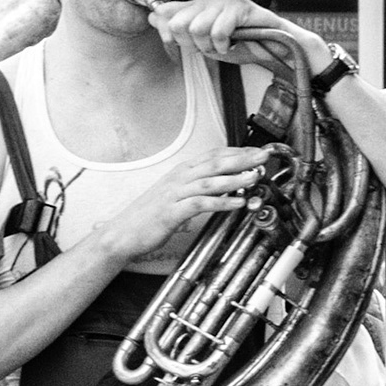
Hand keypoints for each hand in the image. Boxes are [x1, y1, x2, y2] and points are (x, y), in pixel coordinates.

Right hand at [97, 145, 273, 260]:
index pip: (213, 155)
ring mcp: (174, 194)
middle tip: (264, 157)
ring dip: (235, 178)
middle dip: (241, 159)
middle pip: (214, 163)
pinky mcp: (171, 213)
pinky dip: (221, 202)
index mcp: (181, 172)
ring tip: (255, 177)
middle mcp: (178, 179)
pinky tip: (238, 203)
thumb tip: (226, 182)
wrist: (122, 233)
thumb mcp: (178, 194)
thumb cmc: (152, 215)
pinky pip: (200, 204)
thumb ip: (199, 186)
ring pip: (209, 181)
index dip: (237, 151)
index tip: (258, 151)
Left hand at [147, 0, 316, 78]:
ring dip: (209, 47)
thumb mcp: (207, 42)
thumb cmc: (244, 44)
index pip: (163, 12)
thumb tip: (154, 17)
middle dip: (190, 45)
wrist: (277, 47)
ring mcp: (225, 0)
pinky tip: (232, 45)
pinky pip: (218, 30)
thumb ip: (181, 30)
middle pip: (177, 24)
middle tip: (207, 50)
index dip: (166, 35)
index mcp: (198, 5)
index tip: (180, 51)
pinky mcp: (240, 6)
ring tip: (222, 47)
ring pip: (196, 28)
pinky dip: (224, 45)